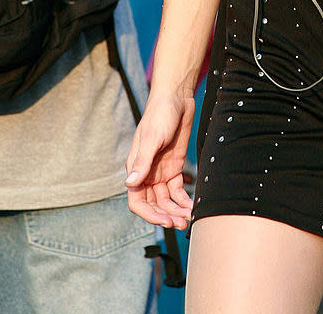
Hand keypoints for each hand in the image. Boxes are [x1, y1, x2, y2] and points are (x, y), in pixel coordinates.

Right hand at [125, 95, 194, 228]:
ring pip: (167, 200)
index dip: (150, 214)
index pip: (137, 201)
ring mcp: (161, 171)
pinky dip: (184, 200)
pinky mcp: (175, 167)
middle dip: (166, 216)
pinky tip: (192, 206)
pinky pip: (178, 190)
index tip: (165, 221)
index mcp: (136, 168)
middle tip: (181, 224)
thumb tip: (130, 184)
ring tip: (188, 218)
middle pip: (154, 204)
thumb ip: (142, 161)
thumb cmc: (160, 114)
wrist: (177, 98)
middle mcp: (147, 173)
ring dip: (176, 211)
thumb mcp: (152, 137)